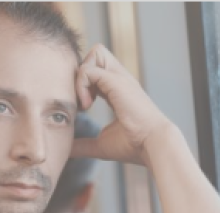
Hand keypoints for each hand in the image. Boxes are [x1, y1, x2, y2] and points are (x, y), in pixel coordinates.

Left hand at [71, 44, 172, 165]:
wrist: (153, 144)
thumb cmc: (134, 145)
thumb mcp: (101, 144)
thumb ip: (83, 145)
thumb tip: (67, 151)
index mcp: (120, 91)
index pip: (97, 72)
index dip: (84, 84)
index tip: (83, 108)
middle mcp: (121, 80)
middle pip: (98, 54)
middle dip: (82, 72)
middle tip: (82, 98)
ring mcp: (120, 78)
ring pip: (95, 53)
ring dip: (81, 75)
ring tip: (85, 101)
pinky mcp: (116, 81)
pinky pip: (88, 69)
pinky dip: (81, 85)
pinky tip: (87, 105)